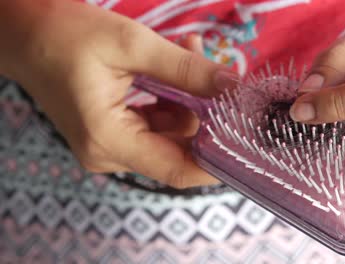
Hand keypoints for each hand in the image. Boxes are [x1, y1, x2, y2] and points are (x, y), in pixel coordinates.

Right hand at [8, 1, 236, 187]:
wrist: (24, 33)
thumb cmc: (65, 34)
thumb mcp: (131, 44)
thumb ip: (185, 69)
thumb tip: (232, 86)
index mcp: (108, 139)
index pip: (176, 169)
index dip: (216, 163)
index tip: (247, 146)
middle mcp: (108, 153)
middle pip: (176, 150)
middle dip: (204, 115)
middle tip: (221, 78)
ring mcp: (109, 146)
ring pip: (168, 134)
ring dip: (186, 99)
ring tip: (190, 56)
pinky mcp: (111, 134)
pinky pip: (153, 125)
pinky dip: (169, 100)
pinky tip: (173, 69)